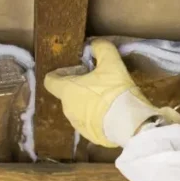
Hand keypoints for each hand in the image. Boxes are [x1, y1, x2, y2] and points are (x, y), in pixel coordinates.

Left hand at [44, 40, 179, 147]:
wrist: (129, 125)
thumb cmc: (115, 92)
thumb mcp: (112, 64)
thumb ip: (102, 49)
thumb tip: (96, 44)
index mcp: (67, 90)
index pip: (50, 80)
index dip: (62, 73)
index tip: (81, 70)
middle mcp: (67, 108)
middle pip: (68, 94)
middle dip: (82, 88)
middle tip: (102, 83)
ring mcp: (78, 125)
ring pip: (80, 110)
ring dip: (90, 104)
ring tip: (111, 100)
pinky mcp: (91, 136)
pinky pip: (92, 124)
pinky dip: (100, 118)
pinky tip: (115, 114)